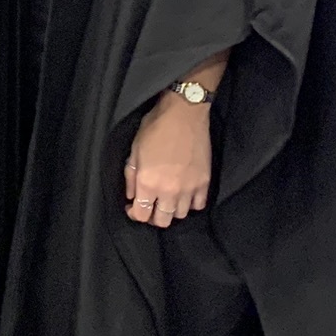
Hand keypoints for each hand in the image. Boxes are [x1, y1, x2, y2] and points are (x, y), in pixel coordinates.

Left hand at [124, 93, 211, 228]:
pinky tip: (184, 194)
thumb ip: (130, 176)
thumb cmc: (155, 128)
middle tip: (150, 205)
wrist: (184, 114)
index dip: (134, 214)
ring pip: (180, 215)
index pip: (142, 215)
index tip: (133, 207)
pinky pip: (198, 205)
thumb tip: (131, 196)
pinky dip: (191, 203)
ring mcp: (189, 188)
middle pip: (163, 221)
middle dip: (153, 216)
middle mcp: (169, 191)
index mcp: (148, 183)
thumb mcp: (134, 150)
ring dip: (171, 210)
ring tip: (166, 198)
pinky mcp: (205, 182)